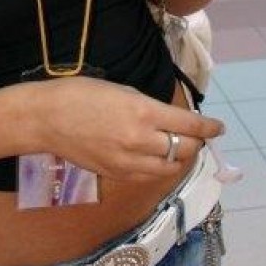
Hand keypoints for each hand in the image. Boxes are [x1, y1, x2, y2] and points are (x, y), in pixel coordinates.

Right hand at [32, 75, 223, 181]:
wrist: (46, 118)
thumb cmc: (81, 93)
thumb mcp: (121, 90)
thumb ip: (148, 107)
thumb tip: (169, 118)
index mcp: (143, 113)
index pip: (189, 126)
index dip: (208, 128)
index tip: (219, 128)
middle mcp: (140, 141)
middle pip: (184, 149)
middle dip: (195, 142)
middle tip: (195, 135)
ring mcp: (128, 162)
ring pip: (169, 167)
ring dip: (178, 157)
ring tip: (177, 147)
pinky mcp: (116, 175)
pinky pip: (148, 176)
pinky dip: (159, 167)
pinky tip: (156, 158)